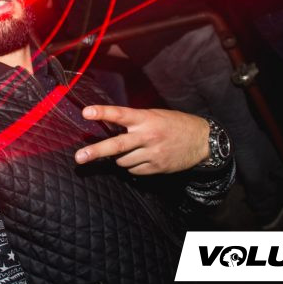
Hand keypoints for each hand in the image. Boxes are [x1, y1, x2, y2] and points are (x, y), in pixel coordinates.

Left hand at [74, 105, 209, 174]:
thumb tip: (110, 126)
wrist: (202, 141)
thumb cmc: (175, 124)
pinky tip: (140, 158)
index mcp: (146, 119)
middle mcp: (148, 136)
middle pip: (117, 145)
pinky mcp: (156, 168)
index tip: (86, 112)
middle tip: (80, 157)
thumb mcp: (155, 115)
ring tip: (130, 150)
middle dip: (96, 151)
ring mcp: (152, 154)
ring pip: (122, 161)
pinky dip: (132, 166)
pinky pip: (134, 170)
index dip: (103, 112)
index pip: (120, 114)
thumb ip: (134, 121)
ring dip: (119, 158)